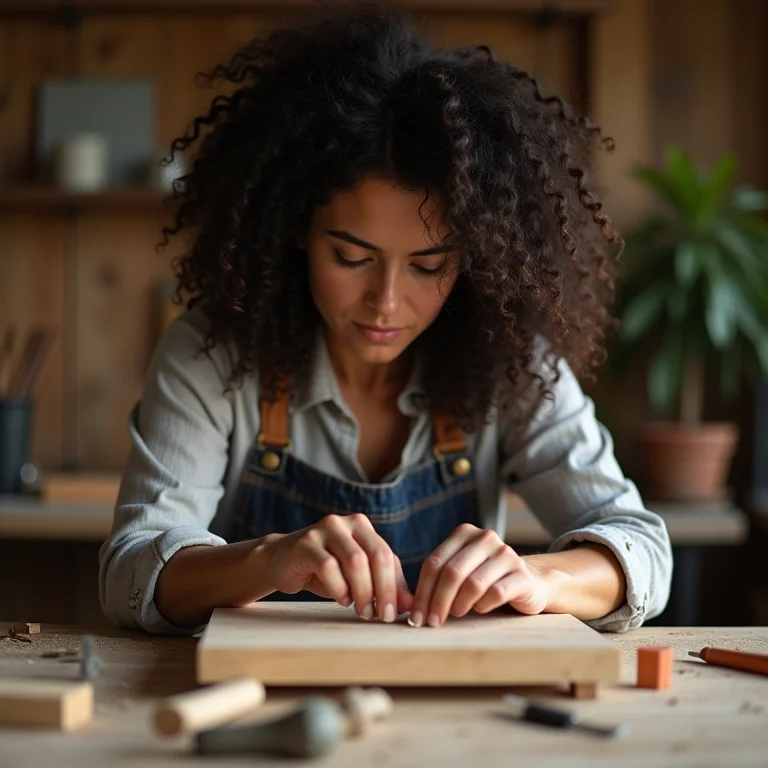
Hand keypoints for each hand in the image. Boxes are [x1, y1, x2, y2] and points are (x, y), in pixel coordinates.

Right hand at [259, 513, 413, 620]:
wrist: (280, 561)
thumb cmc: (324, 570)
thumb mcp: (357, 576)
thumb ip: (383, 584)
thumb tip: (411, 605)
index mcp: (362, 526)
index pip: (387, 555)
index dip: (395, 586)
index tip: (395, 613)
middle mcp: (345, 523)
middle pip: (376, 556)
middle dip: (383, 590)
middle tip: (381, 615)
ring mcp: (325, 530)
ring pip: (356, 561)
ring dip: (362, 591)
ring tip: (361, 610)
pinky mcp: (306, 543)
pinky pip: (329, 567)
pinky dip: (339, 588)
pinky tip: (341, 599)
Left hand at [409, 524, 548, 627]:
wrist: (528, 583)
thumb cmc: (484, 581)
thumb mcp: (460, 571)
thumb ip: (438, 579)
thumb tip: (410, 608)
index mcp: (464, 534)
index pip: (435, 563)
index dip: (422, 592)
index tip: (416, 617)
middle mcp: (486, 538)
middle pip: (452, 572)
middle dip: (437, 601)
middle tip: (431, 623)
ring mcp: (506, 554)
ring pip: (473, 584)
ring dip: (460, 605)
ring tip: (457, 613)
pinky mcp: (522, 574)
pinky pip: (496, 593)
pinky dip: (483, 606)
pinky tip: (481, 609)